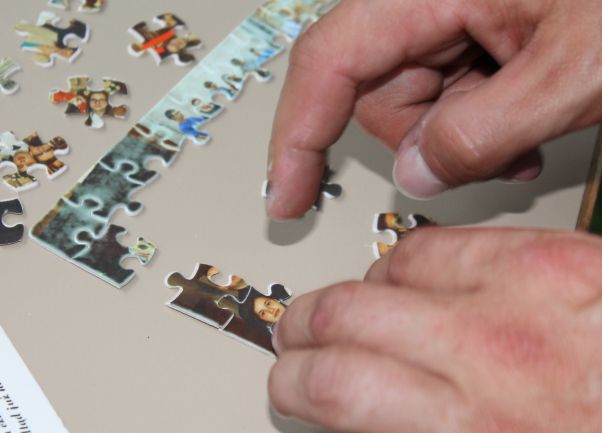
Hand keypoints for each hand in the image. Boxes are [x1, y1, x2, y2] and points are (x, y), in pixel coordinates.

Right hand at [266, 0, 601, 218]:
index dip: (296, 135)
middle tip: (490, 152)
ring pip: (412, 102)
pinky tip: (521, 120)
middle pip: (374, 91)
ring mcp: (447, 13)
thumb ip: (482, 132)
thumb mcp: (570, 71)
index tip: (284, 195)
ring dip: (458, 135)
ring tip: (524, 132)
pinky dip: (475, 122)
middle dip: (422, 138)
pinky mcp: (469, 30)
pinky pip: (445, 93)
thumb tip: (416, 173)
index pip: (328, 63)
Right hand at [269, 228, 601, 432]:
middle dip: (305, 329)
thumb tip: (363, 422)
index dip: (292, 383)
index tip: (288, 385)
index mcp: (470, 428)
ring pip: (392, 268)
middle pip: (346, 314)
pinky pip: (449, 241)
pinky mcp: (556, 256)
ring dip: (359, 291)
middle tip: (298, 340)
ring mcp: (523, 294)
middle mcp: (490, 354)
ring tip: (353, 308)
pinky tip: (415, 277)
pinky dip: (415, 259)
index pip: (334, 386)